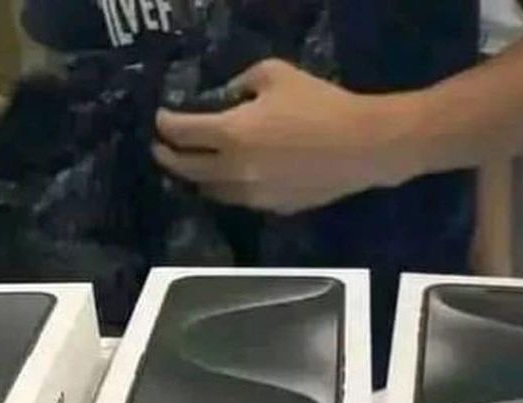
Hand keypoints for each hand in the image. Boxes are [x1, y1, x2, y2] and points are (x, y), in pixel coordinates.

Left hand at [153, 60, 409, 213]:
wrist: (361, 147)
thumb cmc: (320, 104)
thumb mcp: (274, 73)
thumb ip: (241, 82)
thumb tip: (228, 97)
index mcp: (230, 134)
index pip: (182, 133)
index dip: (165, 124)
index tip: (161, 118)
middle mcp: (235, 171)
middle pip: (188, 171)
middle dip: (169, 158)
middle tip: (162, 150)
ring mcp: (255, 196)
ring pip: (213, 192)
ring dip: (199, 180)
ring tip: (196, 168)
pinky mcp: (275, 208)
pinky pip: (242, 200)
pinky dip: (230, 189)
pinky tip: (234, 178)